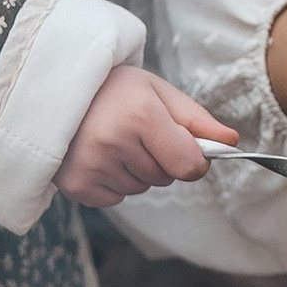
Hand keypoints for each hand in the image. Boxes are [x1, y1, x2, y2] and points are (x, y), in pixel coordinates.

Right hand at [55, 66, 236, 209]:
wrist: (55, 90)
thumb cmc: (112, 89)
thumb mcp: (156, 91)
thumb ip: (195, 119)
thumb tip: (231, 142)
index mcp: (140, 115)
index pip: (187, 165)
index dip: (194, 162)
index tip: (188, 150)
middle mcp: (114, 143)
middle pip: (164, 177)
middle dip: (160, 159)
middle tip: (134, 131)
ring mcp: (92, 166)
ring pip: (140, 187)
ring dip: (135, 170)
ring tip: (112, 139)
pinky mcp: (77, 185)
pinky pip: (116, 197)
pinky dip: (113, 181)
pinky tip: (98, 154)